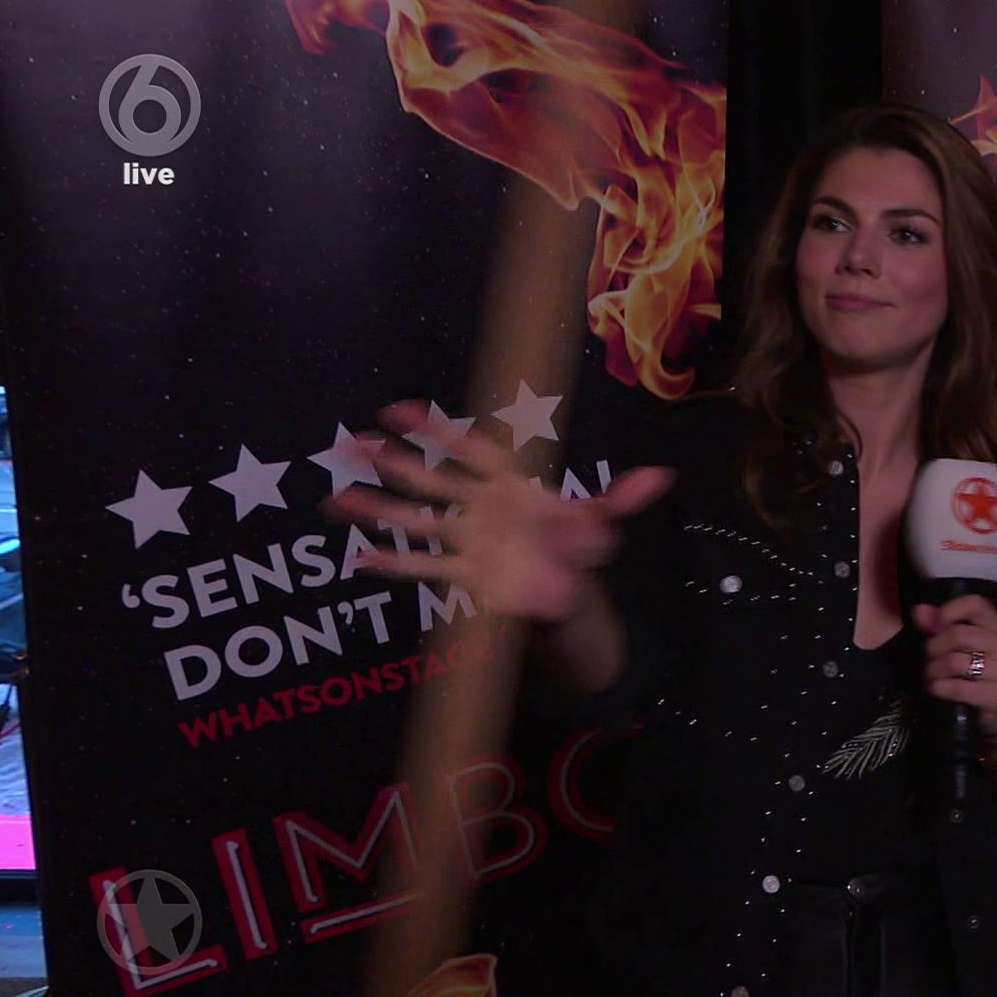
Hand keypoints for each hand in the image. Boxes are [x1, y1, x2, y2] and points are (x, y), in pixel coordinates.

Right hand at [320, 400, 671, 623]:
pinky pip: (424, 568)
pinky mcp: (465, 573)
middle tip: (352, 442)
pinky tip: (356, 558)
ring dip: (377, 509)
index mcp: (510, 483)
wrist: (569, 587)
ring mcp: (468, 539)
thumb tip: (660, 478)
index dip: (437, 431)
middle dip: (393, 461)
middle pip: (431, 479)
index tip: (400, 409)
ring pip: (417, 521)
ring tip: (335, 497)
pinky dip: (392, 565)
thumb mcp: (601, 521)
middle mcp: (481, 507)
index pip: (470, 450)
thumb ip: (621, 500)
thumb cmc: (577, 544)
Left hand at [914, 596, 996, 742]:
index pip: (974, 604)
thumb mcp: (959, 645)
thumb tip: (919, 611)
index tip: (931, 627)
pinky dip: (940, 688)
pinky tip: (936, 689)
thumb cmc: (977, 672)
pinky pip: (958, 687)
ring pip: (955, 662)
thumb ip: (938, 624)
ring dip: (934, 670)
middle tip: (927, 659)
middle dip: (933, 648)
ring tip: (930, 676)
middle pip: (958, 634)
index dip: (947, 612)